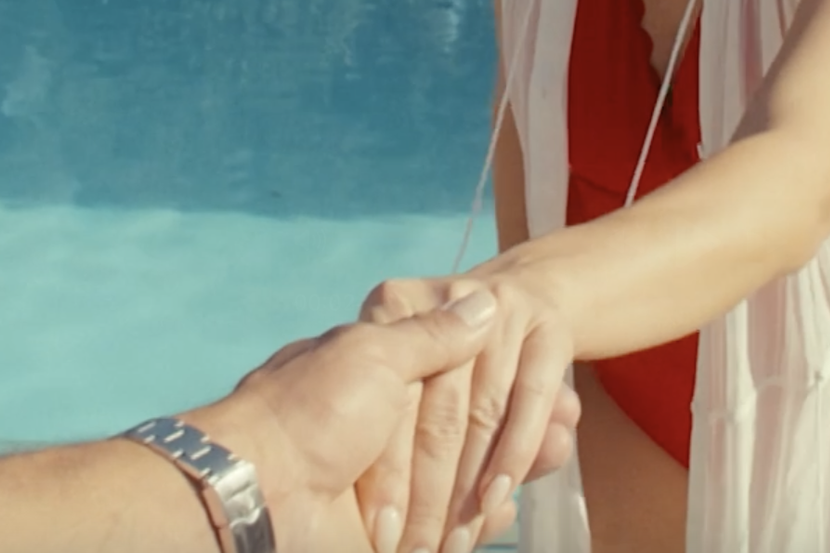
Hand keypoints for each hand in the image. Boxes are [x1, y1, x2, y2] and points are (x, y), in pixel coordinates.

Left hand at [185, 291, 576, 552]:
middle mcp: (383, 422)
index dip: (494, 371)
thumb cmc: (311, 412)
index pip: (451, 374)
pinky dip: (493, 506)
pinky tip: (519, 494)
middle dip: (515, 422)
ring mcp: (393, 478)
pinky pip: (459, 514)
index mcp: (373, 374)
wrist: (263, 496)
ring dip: (516, 461)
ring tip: (560, 446)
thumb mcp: (374, 352)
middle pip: (470, 424)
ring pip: (473, 468)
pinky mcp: (400, 527)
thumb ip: (433, 335)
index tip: (534, 361)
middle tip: (566, 418)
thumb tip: (482, 302)